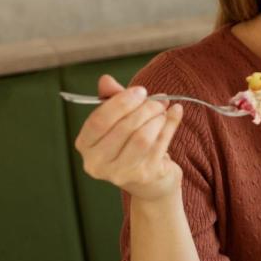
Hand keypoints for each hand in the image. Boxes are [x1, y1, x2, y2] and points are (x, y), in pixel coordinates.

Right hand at [74, 74, 183, 202]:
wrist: (149, 181)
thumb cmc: (129, 144)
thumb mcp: (117, 120)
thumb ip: (111, 99)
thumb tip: (106, 80)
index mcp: (85, 145)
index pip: (99, 121)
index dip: (121, 102)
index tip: (140, 91)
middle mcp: (98, 163)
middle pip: (124, 128)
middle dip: (145, 109)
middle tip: (158, 100)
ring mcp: (121, 172)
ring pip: (143, 137)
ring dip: (157, 118)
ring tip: (163, 109)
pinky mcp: (144, 175)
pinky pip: (161, 144)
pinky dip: (170, 125)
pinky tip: (175, 113)